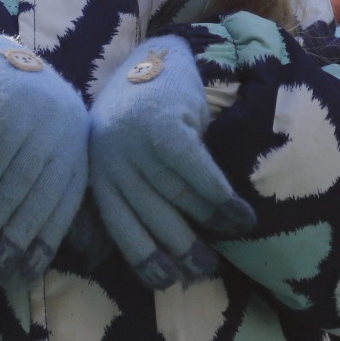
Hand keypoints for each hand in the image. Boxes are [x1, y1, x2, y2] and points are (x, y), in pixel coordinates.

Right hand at [0, 34, 89, 289]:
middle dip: (13, 240)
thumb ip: (49, 192)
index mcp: (79, 154)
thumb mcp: (45, 150)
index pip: (63, 210)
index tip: (19, 276)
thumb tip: (55, 255)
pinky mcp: (11, 110)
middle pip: (39, 201)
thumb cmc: (19, 115)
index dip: (41, 246)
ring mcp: (40, 122)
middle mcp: (67, 138)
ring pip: (14, 186)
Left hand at [87, 36, 254, 290]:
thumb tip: (117, 261)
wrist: (160, 58)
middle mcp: (111, 160)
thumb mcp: (120, 158)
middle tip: (206, 271)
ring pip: (181, 199)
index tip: (169, 283)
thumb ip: (122, 198)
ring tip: (232, 237)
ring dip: (211, 224)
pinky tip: (241, 215)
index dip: (146, 260)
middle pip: (154, 220)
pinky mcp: (165, 128)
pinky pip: (199, 176)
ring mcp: (136, 143)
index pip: (121, 229)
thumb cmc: (141, 119)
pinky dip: (223, 199)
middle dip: (183, 250)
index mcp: (98, 174)